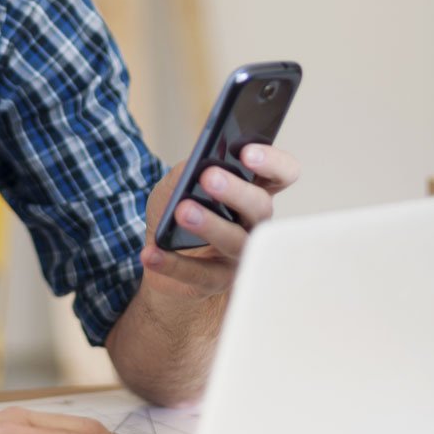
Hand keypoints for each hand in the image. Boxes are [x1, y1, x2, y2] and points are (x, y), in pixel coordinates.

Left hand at [139, 143, 300, 299]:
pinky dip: (173, 264)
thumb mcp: (176, 182)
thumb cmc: (177, 207)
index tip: (247, 152)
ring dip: (211, 225)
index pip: (282, 174)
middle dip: (237, 191)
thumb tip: (195, 167)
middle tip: (210, 177)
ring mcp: (239, 254)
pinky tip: (151, 252)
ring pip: (237, 242)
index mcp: (253, 190)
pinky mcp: (217, 281)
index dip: (272, 163)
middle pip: (261, 207)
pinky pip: (199, 275)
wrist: (160, 250)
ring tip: (182, 210)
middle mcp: (254, 224)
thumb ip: (188, 171)